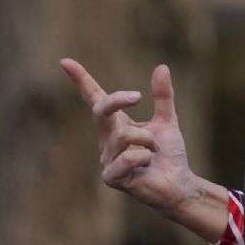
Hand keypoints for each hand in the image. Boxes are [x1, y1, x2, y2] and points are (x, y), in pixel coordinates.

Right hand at [60, 58, 198, 216]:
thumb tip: (161, 67)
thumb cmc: (169, 155)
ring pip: (124, 134)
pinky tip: (147, 165)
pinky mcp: (110, 177)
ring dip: (147, 139)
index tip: (65, 61)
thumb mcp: (167, 120)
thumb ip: (163, 96)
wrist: (179, 183)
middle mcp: (106, 139)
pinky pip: (128, 156)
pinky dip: (145, 156)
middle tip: (138, 96)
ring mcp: (105, 159)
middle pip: (101, 110)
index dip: (81, 80)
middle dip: (118, 100)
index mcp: (116, 124)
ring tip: (153, 152)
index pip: (95, 99)